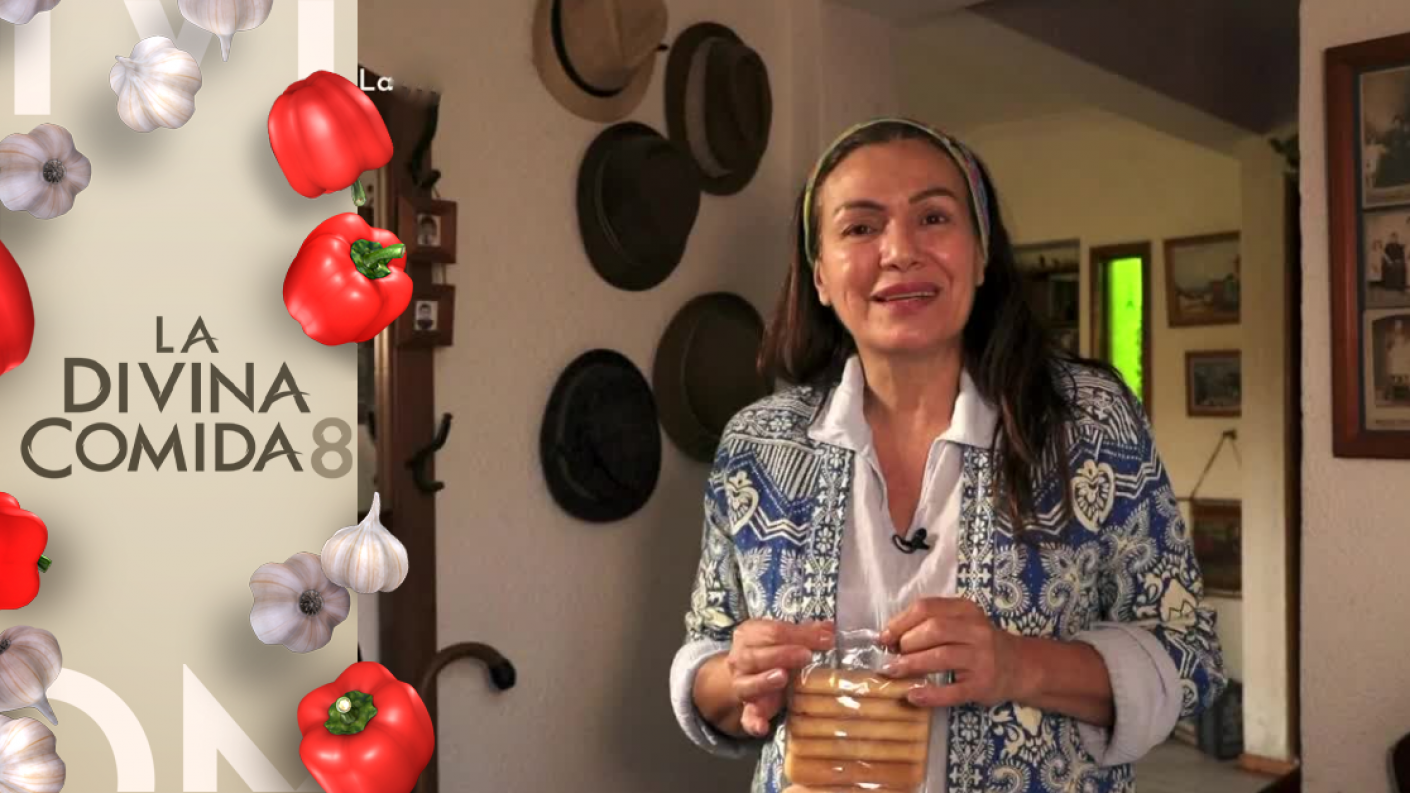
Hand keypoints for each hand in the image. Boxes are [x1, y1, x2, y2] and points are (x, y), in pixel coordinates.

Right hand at [725, 619, 833, 735]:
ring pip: (747, 684)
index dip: (799, 634)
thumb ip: (805, 634)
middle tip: (806, 655)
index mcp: (749, 635)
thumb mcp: (786, 639)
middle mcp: (740, 659)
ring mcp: (741, 685)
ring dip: (764, 681)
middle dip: (782, 654)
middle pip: (756, 656)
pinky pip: (747, 718)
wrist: (747, 676)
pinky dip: (754, 723)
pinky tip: (762, 727)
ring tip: (783, 677)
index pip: (773, 631)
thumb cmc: (772, 652)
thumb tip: (829, 629)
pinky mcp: (748, 710)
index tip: (826, 638)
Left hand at [879, 597, 1028, 708]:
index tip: (885, 637)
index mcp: (966, 610)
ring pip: (941, 657)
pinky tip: (913, 695)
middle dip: (906, 643)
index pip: (927, 608)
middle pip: (934, 630)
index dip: (900, 622)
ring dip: (911, 665)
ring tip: (893, 672)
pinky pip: (953, 691)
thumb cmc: (979, 643)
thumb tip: (889, 637)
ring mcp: (981, 659)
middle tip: (892, 656)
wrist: (1019, 666)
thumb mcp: (960, 623)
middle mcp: (976, 631)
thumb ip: (930, 624)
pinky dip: (930, 694)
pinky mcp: (982, 685)